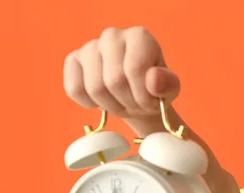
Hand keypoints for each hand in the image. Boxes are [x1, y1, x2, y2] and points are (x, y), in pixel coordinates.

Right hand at [63, 26, 180, 122]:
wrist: (137, 96)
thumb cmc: (154, 90)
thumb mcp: (170, 90)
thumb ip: (167, 84)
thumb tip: (154, 80)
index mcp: (139, 36)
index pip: (134, 69)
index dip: (143, 96)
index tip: (151, 104)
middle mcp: (112, 35)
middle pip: (114, 81)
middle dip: (128, 102)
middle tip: (137, 105)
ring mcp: (90, 47)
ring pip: (94, 88)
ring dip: (112, 106)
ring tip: (123, 103)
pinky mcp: (73, 61)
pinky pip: (75, 89)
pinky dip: (90, 104)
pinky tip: (104, 100)